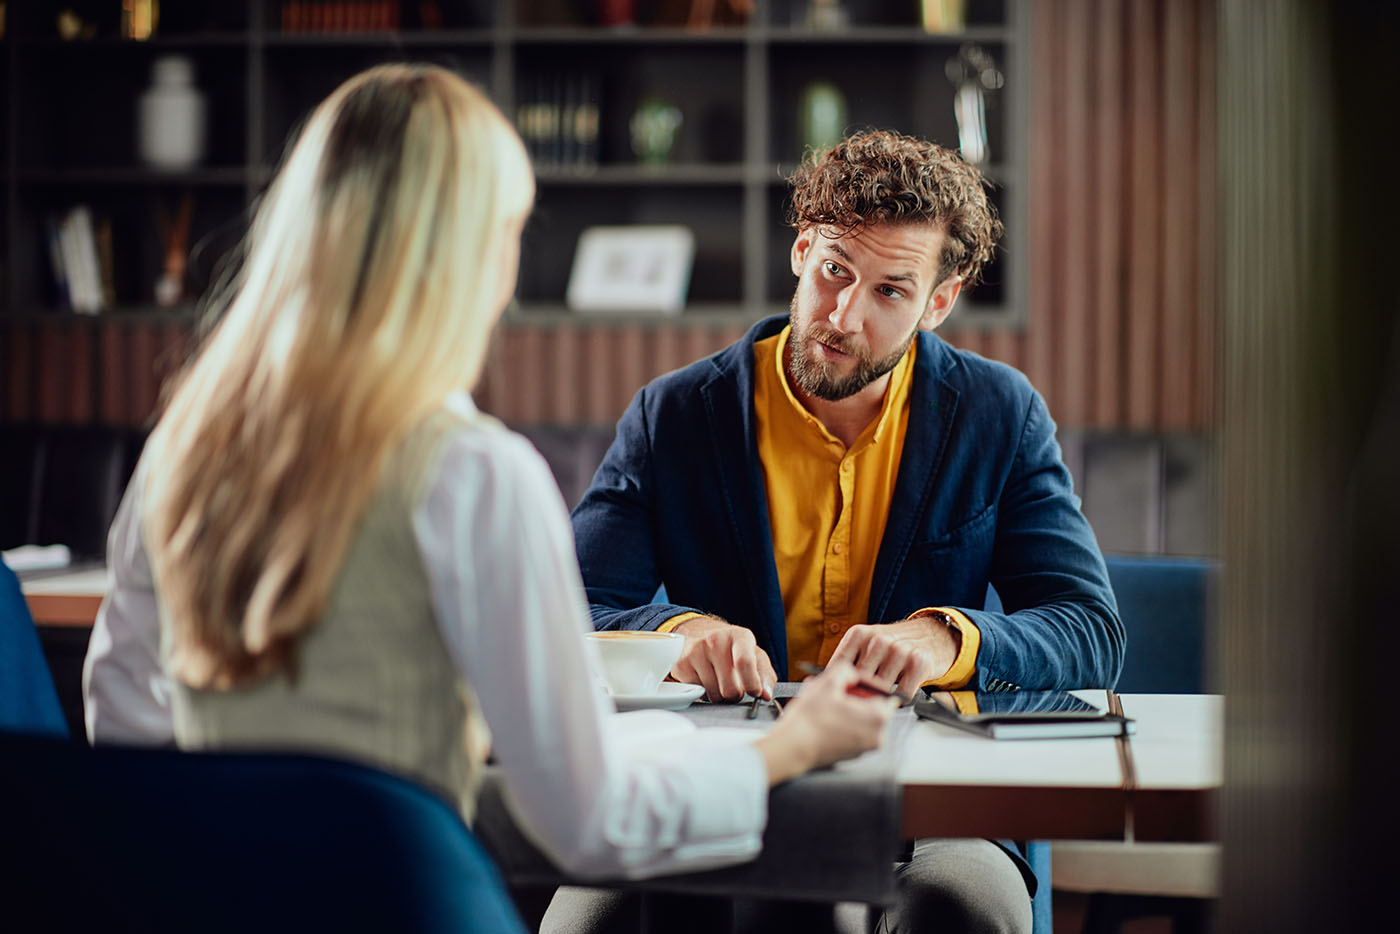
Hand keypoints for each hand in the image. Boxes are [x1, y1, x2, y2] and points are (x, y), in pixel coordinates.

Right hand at [670, 615, 778, 702]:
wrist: (696, 632)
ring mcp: (696, 651)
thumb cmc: (730, 647)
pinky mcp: (681, 664)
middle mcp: (715, 640)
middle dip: (735, 694)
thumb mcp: (753, 654)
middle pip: (730, 687)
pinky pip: (698, 693)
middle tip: (735, 687)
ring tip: (719, 681)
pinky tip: (705, 679)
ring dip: (719, 695)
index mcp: (739, 636)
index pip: (744, 662)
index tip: (755, 692)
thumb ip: (765, 675)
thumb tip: (766, 695)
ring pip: (714, 694)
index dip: (752, 684)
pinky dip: (704, 693)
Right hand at [754, 660, 897, 783]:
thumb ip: (846, 670)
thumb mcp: (827, 683)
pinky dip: (842, 724)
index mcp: (878, 717)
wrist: (792, 748)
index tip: (852, 683)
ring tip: (825, 703)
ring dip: (846, 710)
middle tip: (835, 691)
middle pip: (873, 708)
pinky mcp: (852, 756)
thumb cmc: (810, 719)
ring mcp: (864, 749)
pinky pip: (853, 733)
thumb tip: (852, 674)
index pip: (885, 694)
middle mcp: (877, 736)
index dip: (867, 685)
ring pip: (861, 720)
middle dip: (855, 697)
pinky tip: (823, 718)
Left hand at [827, 614, 960, 695]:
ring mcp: (900, 650)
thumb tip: (822, 685)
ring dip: (881, 697)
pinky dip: (900, 698)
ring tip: (882, 696)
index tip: (837, 697)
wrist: (932, 636)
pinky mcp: (919, 663)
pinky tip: (900, 693)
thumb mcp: (867, 645)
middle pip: (860, 680)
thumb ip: (849, 662)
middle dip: (860, 694)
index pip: (840, 666)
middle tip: (861, 704)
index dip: (838, 685)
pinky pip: (903, 693)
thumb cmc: (893, 646)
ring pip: (881, 688)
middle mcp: (879, 640)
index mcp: (860, 634)